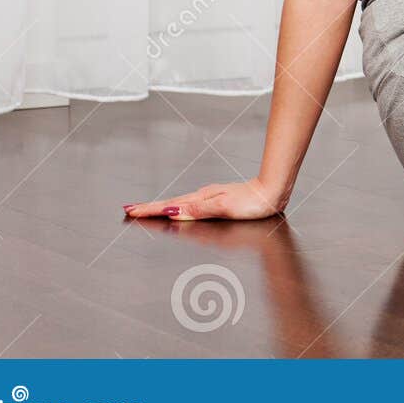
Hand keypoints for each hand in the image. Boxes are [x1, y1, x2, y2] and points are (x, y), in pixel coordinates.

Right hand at [123, 178, 286, 221]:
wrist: (273, 191)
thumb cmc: (253, 202)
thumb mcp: (224, 208)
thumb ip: (198, 210)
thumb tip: (173, 211)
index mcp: (202, 199)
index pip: (170, 206)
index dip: (150, 210)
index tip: (131, 211)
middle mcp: (203, 196)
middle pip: (170, 202)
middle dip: (150, 207)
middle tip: (130, 209)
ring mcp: (210, 196)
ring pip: (179, 201)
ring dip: (161, 206)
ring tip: (147, 209)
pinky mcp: (218, 198)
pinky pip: (190, 202)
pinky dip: (177, 205)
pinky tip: (177, 208)